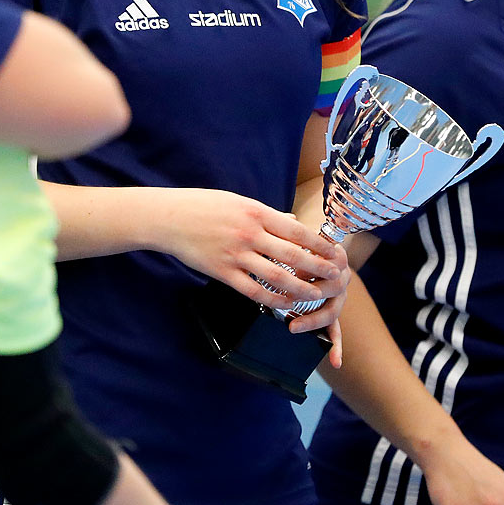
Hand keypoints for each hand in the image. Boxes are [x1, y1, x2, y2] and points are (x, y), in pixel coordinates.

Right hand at [154, 188, 344, 311]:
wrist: (168, 218)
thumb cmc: (203, 206)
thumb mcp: (238, 201)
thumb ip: (267, 214)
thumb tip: (292, 222)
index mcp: (256, 212)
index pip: (296, 230)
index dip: (319, 244)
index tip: (334, 252)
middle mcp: (249, 234)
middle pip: (292, 255)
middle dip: (317, 267)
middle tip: (334, 276)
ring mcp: (235, 255)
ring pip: (276, 276)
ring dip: (299, 288)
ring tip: (315, 295)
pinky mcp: (222, 272)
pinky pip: (252, 291)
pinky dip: (271, 299)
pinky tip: (283, 303)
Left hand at [285, 236, 348, 353]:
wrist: (318, 243)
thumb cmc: (300, 236)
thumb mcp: (296, 229)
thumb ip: (293, 227)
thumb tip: (288, 219)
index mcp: (335, 255)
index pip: (327, 262)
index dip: (309, 267)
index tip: (292, 270)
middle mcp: (341, 276)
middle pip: (331, 287)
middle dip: (308, 293)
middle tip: (286, 299)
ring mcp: (339, 296)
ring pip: (331, 311)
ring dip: (312, 320)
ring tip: (293, 327)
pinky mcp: (333, 310)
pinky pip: (336, 330)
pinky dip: (336, 347)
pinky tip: (335, 362)